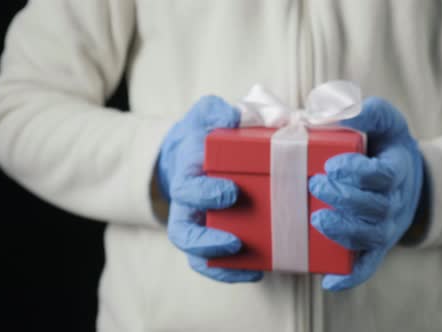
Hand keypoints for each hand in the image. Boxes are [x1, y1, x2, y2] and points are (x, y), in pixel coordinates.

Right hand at [157, 96, 262, 282]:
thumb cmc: (202, 135)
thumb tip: (234, 116)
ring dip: (221, 264)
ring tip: (252, 267)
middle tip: (236, 241)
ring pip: (196, 254)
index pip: (188, 189)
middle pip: (184, 232)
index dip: (205, 194)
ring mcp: (197, 224)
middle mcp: (187, 205)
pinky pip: (211, 262)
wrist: (190, 152)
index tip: (231, 192)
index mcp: (187, 174)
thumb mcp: (206, 115)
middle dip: (208, 240)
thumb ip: (217, 111)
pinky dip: (229, 272)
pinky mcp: (209, 237)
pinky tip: (257, 271)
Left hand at [309, 97, 424, 290]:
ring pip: (369, 236)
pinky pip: (367, 265)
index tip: (332, 164)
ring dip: (343, 231)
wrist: (406, 177)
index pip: (382, 175)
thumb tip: (328, 113)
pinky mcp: (376, 246)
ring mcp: (386, 227)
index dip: (358, 172)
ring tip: (317, 219)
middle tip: (314, 185)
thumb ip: (366, 112)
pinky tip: (329, 282)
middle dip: (344, 198)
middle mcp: (394, 202)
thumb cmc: (386, 146)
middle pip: (374, 207)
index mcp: (397, 170)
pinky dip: (351, 276)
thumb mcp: (384, 121)